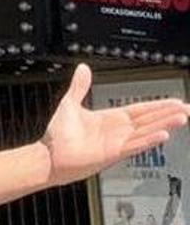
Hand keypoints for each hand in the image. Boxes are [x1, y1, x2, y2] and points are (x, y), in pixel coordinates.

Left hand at [41, 64, 188, 185]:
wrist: (48, 156)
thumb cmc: (58, 135)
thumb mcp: (70, 104)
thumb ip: (79, 86)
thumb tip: (83, 68)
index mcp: (112, 119)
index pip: (141, 109)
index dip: (159, 105)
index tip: (176, 101)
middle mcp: (118, 131)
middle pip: (149, 119)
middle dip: (169, 113)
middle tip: (189, 109)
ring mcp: (117, 143)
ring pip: (146, 131)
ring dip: (164, 125)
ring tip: (183, 118)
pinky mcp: (112, 154)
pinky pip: (134, 145)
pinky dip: (148, 140)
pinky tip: (163, 135)